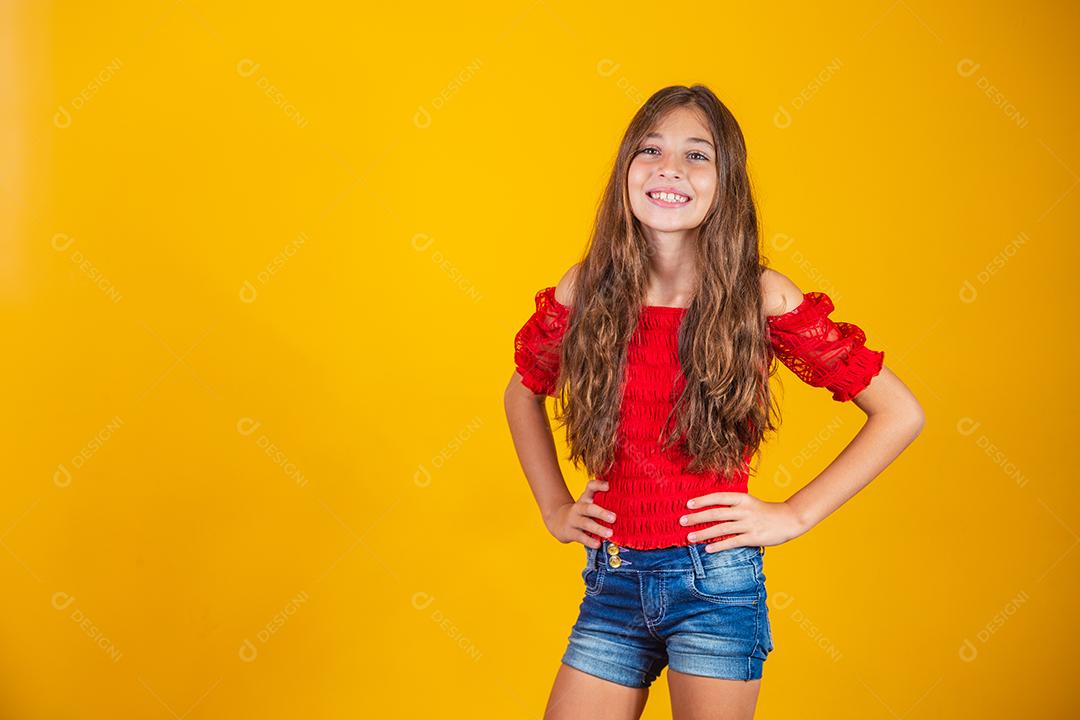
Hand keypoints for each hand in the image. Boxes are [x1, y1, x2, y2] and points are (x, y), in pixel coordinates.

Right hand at [543, 479, 615, 548]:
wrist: (558, 521)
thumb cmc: (582, 513)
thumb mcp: (589, 504)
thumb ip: (603, 502)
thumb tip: (628, 505)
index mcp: (585, 498)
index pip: (590, 487)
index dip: (599, 485)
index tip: (609, 486)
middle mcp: (578, 507)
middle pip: (589, 508)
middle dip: (601, 513)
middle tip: (614, 518)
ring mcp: (573, 520)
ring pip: (585, 523)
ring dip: (598, 528)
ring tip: (610, 534)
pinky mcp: (570, 532)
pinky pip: (580, 537)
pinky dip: (590, 541)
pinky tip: (598, 544)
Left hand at [680, 492, 806, 552]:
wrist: (790, 519)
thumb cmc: (766, 512)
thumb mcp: (749, 502)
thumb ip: (733, 505)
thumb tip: (711, 508)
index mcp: (742, 498)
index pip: (718, 497)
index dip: (702, 500)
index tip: (688, 504)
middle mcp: (744, 510)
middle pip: (716, 513)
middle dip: (697, 517)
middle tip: (682, 521)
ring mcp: (749, 524)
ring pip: (721, 528)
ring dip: (703, 533)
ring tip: (689, 538)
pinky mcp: (753, 537)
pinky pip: (732, 542)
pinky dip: (718, 545)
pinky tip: (707, 549)